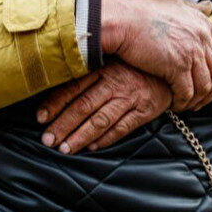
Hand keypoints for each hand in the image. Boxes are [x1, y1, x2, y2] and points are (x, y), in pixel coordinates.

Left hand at [37, 62, 172, 153]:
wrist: (171, 71)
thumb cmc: (134, 68)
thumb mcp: (111, 63)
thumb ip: (89, 73)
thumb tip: (57, 89)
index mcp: (103, 68)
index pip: (73, 87)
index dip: (55, 103)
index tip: (40, 118)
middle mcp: (115, 82)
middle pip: (83, 106)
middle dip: (63, 125)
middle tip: (48, 140)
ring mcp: (130, 97)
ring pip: (100, 120)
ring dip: (80, 136)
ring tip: (65, 149)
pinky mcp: (144, 111)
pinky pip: (122, 128)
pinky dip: (106, 139)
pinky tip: (92, 147)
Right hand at [99, 0, 211, 110]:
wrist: (121, 19)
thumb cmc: (141, 10)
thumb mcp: (173, 2)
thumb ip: (193, 7)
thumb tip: (209, 6)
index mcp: (204, 24)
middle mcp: (202, 38)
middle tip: (203, 101)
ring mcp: (191, 52)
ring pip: (205, 87)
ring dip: (197, 100)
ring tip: (187, 105)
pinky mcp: (177, 67)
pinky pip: (187, 93)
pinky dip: (182, 102)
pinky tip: (174, 105)